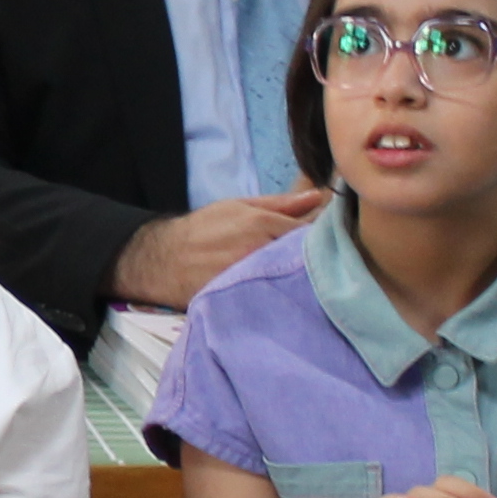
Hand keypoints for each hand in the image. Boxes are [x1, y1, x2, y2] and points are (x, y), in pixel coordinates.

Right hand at [109, 188, 327, 310]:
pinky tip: (286, 295)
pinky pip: (276, 297)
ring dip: (304, 278)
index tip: (333, 239)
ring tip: (308, 280)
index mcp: (263, 225)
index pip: (311, 231)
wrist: (163, 261)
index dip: (325, 235)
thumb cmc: (203, 230)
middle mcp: (261, 252)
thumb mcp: (239, 206)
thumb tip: (317, 196)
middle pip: (307, 257)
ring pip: (294, 279)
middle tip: (327, 262)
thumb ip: (280, 203)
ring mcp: (253, 279)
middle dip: (318, 259)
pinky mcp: (245, 301)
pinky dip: (284, 295)